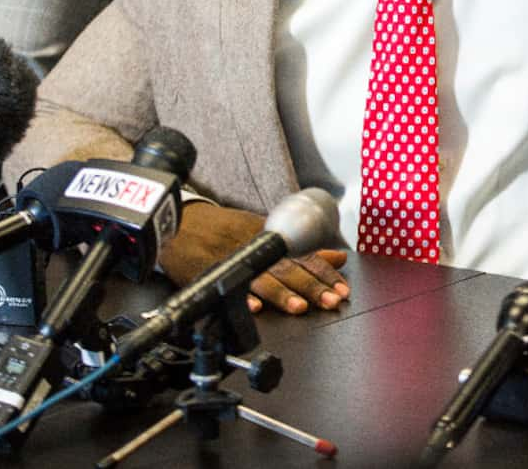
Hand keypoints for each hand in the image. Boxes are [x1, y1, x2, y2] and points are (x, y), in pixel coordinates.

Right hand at [158, 202, 349, 314]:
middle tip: (331, 300)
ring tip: (298, 307)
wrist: (185, 220)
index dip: (325, 273)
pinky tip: (254, 307)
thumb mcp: (267, 232)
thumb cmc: (227, 229)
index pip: (304, 256)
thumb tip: (339, 258)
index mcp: (272, 240)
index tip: (343, 288)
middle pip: (288, 267)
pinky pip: (228, 285)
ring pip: (263, 277)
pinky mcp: (210, 269)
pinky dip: (242, 295)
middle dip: (311, 286)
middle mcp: (257, 248)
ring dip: (282, 293)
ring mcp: (234, 259)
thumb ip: (303, 249)